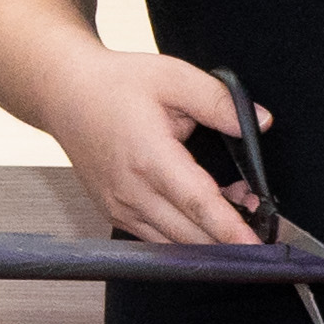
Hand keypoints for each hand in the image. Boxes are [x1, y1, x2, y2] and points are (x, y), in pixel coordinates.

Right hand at [45, 47, 272, 248]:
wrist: (63, 93)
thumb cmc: (114, 84)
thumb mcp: (172, 76)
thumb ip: (218, 101)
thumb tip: (259, 122)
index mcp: (148, 156)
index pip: (198, 204)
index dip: (230, 229)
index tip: (256, 247)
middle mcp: (130, 190)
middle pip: (191, 233)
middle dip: (230, 235)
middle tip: (260, 217)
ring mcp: (118, 206)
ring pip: (174, 243)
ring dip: (209, 237)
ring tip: (232, 209)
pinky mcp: (114, 213)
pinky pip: (156, 238)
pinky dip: (184, 235)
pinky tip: (199, 212)